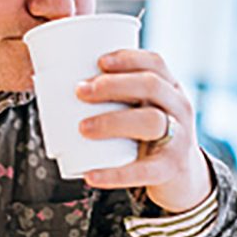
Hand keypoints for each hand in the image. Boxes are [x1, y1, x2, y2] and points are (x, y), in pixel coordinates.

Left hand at [76, 49, 211, 211]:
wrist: (182, 178)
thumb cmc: (148, 136)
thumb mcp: (142, 110)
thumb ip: (114, 99)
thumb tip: (54, 88)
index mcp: (170, 88)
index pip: (155, 63)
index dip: (128, 58)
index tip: (99, 61)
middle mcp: (179, 108)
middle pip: (151, 86)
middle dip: (113, 85)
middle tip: (80, 91)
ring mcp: (179, 138)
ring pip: (152, 122)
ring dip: (113, 122)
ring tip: (83, 128)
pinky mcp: (171, 168)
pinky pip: (144, 171)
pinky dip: (116, 174)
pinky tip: (91, 175)